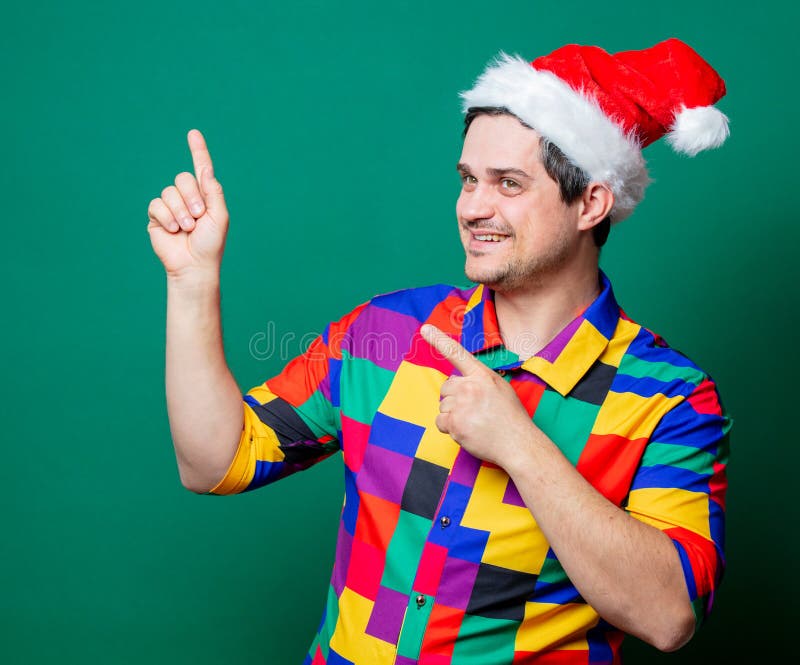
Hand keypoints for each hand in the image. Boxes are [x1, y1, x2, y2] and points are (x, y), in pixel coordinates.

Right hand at [147, 129, 229, 279]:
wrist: (194, 265)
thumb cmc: (211, 244)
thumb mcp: (219, 216)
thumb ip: (213, 192)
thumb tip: (206, 169)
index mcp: (205, 196)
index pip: (201, 169)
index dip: (198, 151)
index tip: (193, 133)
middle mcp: (187, 198)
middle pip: (182, 178)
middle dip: (192, 197)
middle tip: (198, 217)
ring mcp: (171, 206)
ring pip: (169, 192)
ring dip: (180, 211)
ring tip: (187, 228)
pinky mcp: (157, 216)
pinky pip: (157, 205)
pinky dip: (167, 217)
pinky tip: (173, 230)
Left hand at [420, 324, 536, 466]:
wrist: (518, 443)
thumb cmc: (511, 418)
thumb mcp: (500, 389)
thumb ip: (480, 381)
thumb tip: (461, 383)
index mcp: (482, 375)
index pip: (457, 353)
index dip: (439, 339)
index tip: (424, 328)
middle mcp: (470, 386)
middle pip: (446, 388)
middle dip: (454, 399)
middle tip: (474, 411)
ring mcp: (461, 405)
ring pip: (443, 406)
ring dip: (453, 415)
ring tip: (474, 422)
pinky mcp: (454, 423)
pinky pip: (440, 422)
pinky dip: (449, 428)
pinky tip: (467, 431)